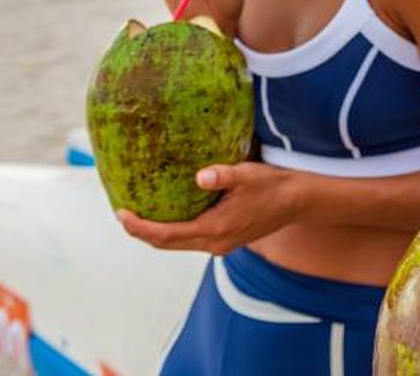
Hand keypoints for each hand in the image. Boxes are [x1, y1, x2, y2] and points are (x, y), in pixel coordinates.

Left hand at [116, 162, 294, 255]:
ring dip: (157, 233)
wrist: (298, 201)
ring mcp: (220, 244)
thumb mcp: (248, 174)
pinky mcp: (225, 239)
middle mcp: (214, 243)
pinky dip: (174, 230)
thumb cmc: (272, 185)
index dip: (140, 228)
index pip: (166, 235)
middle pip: (166, 244)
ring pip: (178, 244)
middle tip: (122, 214)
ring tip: (139, 214)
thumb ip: (223, 175)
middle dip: (142, 231)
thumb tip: (200, 175)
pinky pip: (190, 239)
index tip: (121, 214)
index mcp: (215, 230)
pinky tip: (169, 213)